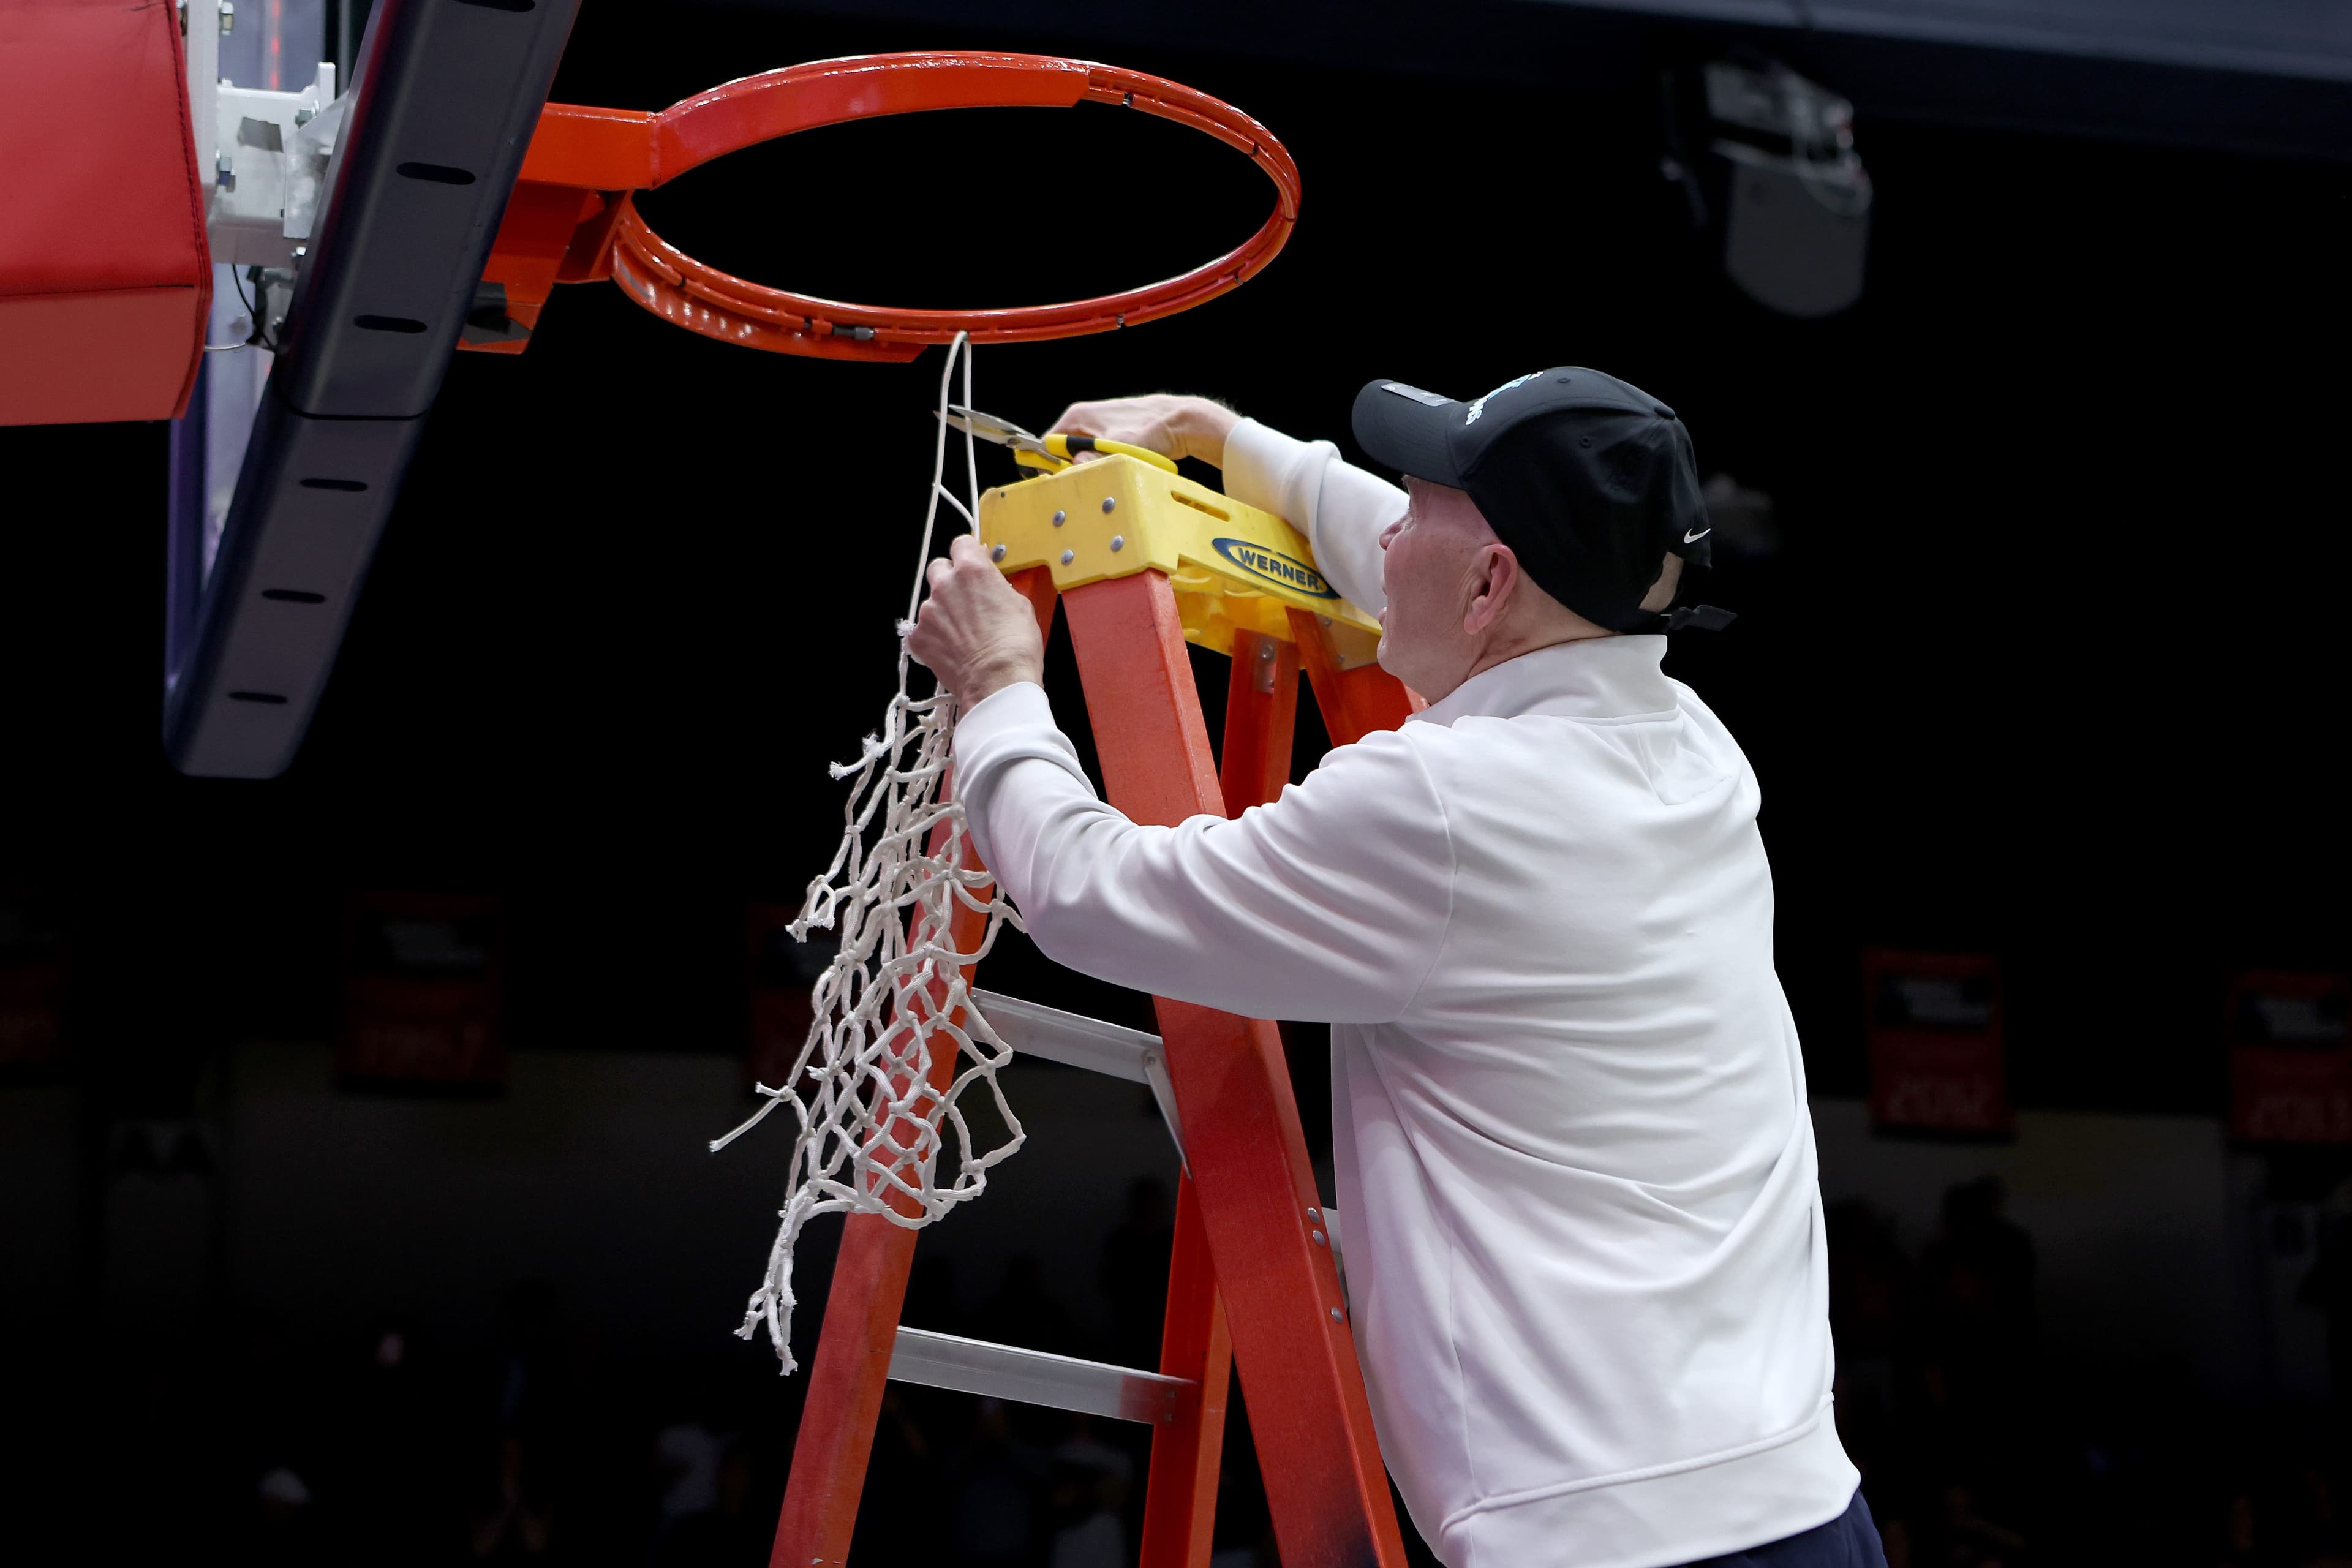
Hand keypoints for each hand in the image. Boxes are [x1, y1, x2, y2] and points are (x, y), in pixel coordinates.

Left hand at [906, 535, 1045, 706]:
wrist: (998, 682)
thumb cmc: (1015, 647)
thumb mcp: (1021, 605)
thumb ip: (998, 587)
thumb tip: (992, 587)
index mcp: (972, 570)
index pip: (961, 543)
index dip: (969, 554)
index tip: (973, 562)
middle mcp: (945, 584)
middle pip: (939, 568)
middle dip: (950, 579)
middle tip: (966, 599)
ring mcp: (928, 611)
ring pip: (931, 601)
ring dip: (944, 611)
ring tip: (963, 633)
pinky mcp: (919, 636)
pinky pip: (923, 629)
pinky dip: (935, 636)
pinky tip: (953, 648)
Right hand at [1046, 394, 1240, 467]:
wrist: (1182, 421)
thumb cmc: (1151, 429)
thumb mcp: (1118, 449)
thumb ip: (1094, 461)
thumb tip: (1073, 469)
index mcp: (1077, 416)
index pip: (1047, 444)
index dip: (1049, 464)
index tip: (1056, 482)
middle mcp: (1085, 419)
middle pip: (1064, 452)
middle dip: (1073, 469)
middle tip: (1086, 483)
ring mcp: (1099, 427)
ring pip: (1084, 456)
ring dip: (1092, 469)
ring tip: (1107, 476)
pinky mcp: (1113, 436)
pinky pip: (1099, 455)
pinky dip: (1106, 465)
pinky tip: (1118, 471)